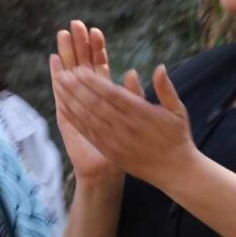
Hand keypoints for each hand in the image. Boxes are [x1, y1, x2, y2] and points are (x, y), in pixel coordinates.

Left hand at [50, 21, 191, 186]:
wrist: (173, 169)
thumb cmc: (176, 136)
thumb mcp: (177, 110)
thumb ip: (165, 88)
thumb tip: (158, 67)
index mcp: (141, 113)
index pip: (112, 94)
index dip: (94, 82)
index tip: (79, 70)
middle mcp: (125, 126)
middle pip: (95, 104)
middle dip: (77, 88)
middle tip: (62, 73)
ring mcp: (114, 139)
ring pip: (88, 117)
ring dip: (71, 100)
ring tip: (58, 84)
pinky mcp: (108, 149)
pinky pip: (87, 132)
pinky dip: (74, 118)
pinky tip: (62, 106)